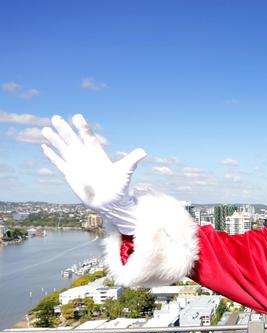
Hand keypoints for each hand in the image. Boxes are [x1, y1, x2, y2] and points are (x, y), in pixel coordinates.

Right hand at [41, 114, 145, 233]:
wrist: (111, 203)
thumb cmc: (120, 189)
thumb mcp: (125, 173)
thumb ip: (132, 161)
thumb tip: (143, 152)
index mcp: (98, 156)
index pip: (89, 138)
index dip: (83, 128)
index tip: (77, 116)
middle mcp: (87, 158)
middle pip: (73, 141)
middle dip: (64, 130)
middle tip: (55, 117)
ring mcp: (78, 166)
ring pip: (64, 150)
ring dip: (55, 140)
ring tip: (45, 129)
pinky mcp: (71, 175)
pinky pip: (60, 163)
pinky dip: (52, 156)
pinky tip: (45, 147)